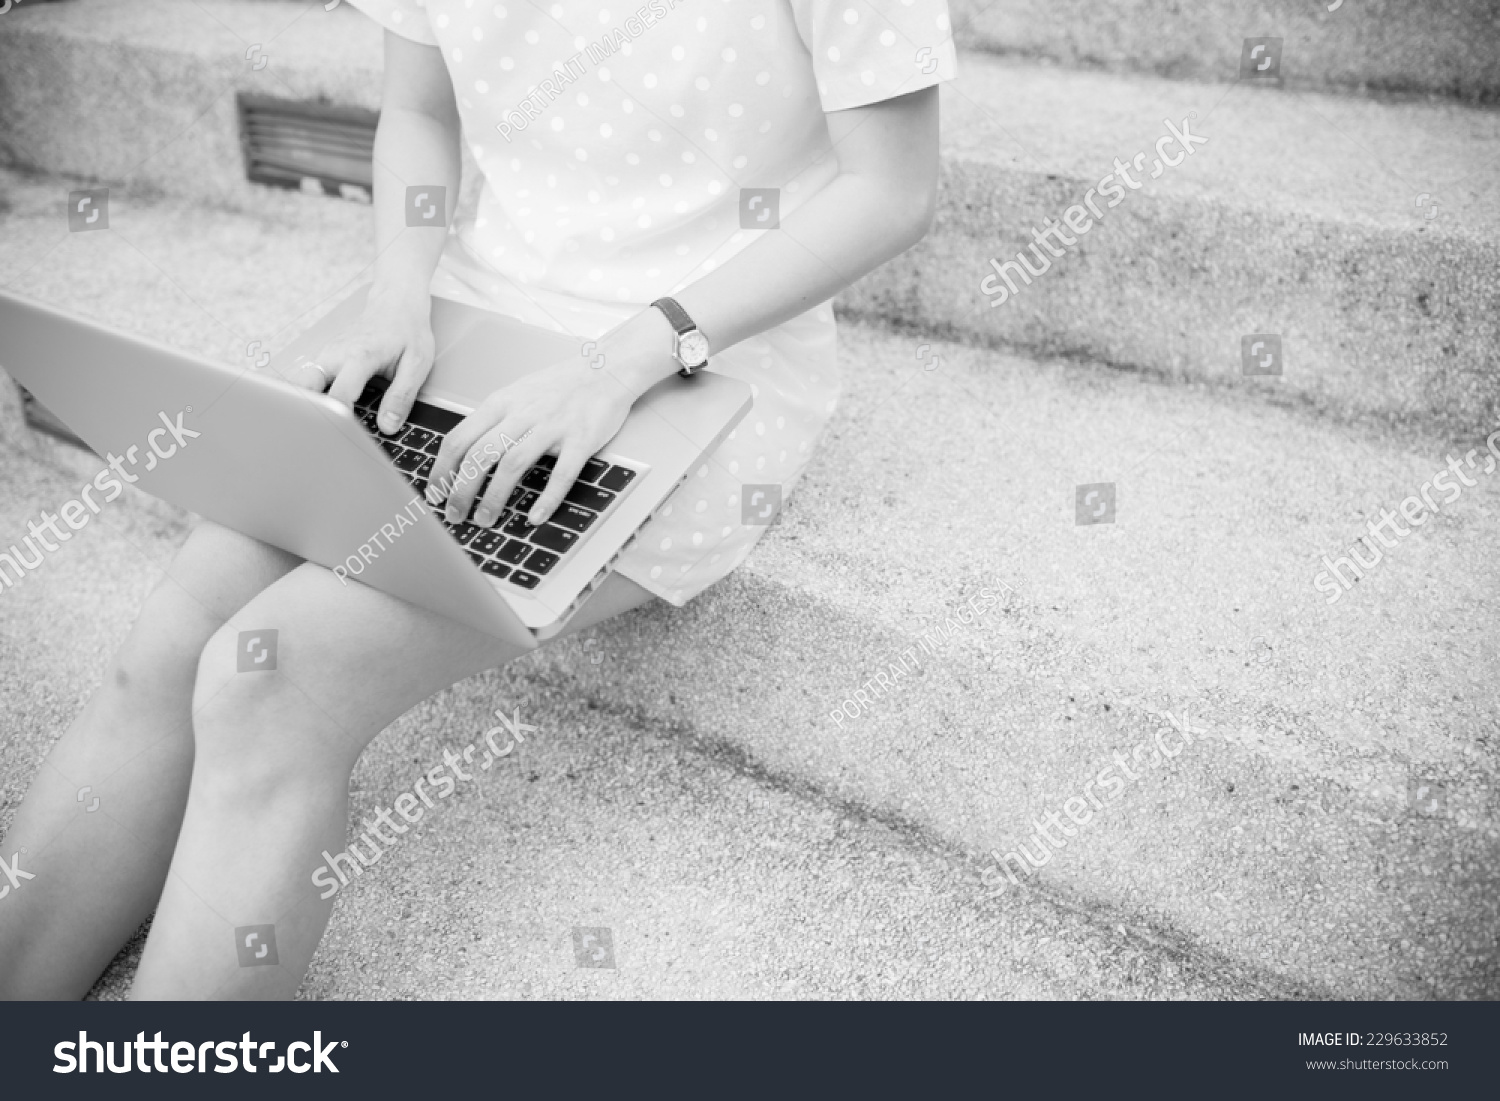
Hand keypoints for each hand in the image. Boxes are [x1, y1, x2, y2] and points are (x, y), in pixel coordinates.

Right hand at [293, 290, 435, 432]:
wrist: (396, 302)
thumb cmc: (408, 332)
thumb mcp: (416, 365)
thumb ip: (402, 397)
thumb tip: (388, 427)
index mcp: (359, 357)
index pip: (338, 396)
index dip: (338, 421)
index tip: (342, 440)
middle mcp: (335, 355)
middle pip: (305, 389)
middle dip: (308, 414)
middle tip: (319, 438)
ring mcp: (326, 355)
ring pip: (302, 385)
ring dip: (306, 406)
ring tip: (315, 431)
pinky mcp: (325, 358)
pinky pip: (310, 381)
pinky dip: (311, 398)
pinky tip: (320, 415)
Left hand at [431, 360, 635, 528]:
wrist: (605, 369)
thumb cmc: (559, 386)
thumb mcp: (516, 394)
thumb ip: (492, 421)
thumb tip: (464, 455)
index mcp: (500, 403)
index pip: (459, 439)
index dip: (441, 471)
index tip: (435, 494)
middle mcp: (522, 414)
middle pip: (480, 455)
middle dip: (461, 490)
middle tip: (455, 515)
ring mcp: (552, 426)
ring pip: (513, 465)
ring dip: (494, 497)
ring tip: (485, 519)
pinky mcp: (580, 440)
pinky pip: (561, 474)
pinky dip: (547, 499)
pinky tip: (535, 517)